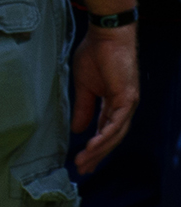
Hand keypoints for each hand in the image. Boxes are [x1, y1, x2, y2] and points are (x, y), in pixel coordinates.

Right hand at [72, 22, 140, 172]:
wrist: (106, 36)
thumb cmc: (95, 55)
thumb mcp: (83, 87)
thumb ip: (83, 108)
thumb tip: (78, 129)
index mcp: (114, 104)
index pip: (105, 132)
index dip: (95, 148)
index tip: (82, 162)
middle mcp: (124, 107)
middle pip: (112, 138)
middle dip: (97, 155)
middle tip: (83, 170)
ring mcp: (128, 103)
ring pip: (116, 134)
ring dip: (100, 149)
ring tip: (84, 162)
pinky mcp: (127, 97)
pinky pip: (117, 122)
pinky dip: (106, 135)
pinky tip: (94, 145)